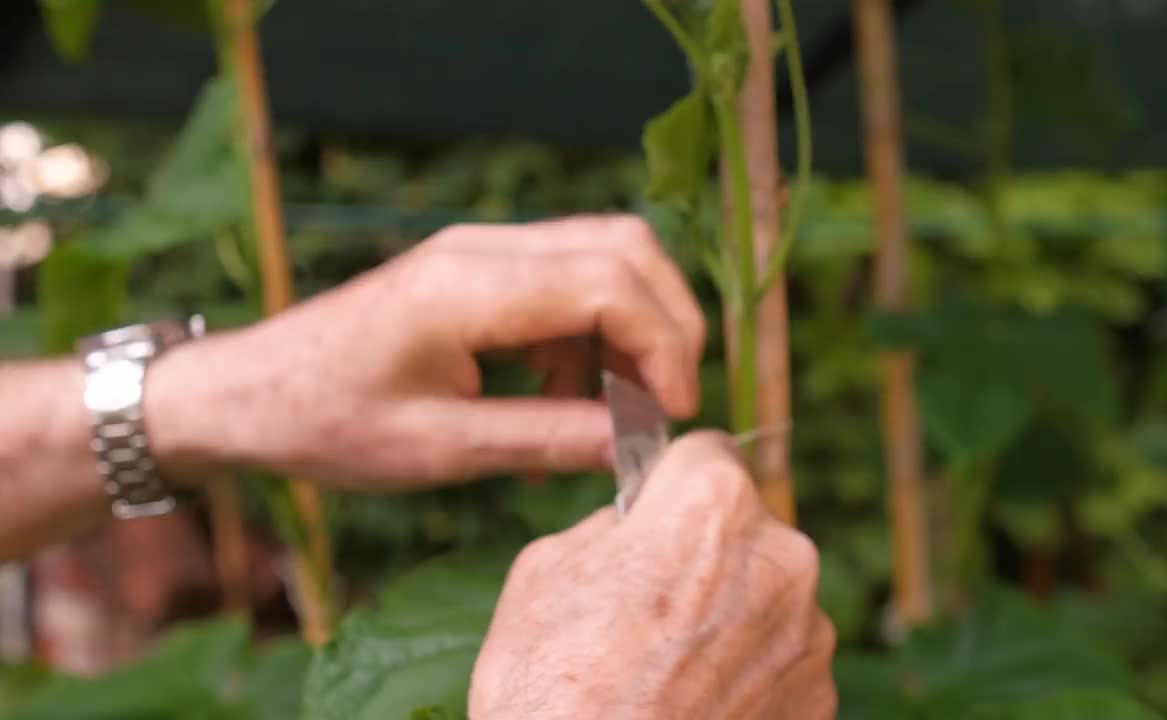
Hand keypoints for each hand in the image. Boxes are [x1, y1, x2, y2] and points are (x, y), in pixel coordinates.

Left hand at [147, 214, 704, 488]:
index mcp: (467, 287)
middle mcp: (482, 248)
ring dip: (630, 329)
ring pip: (604, 256)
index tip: (674, 414)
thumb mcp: (439, 450)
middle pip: (625, 247)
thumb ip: (546, 440)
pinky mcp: (478, 267)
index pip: (611, 283)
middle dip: (666, 324)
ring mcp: (480, 250)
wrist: (246, 391)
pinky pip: (567, 280)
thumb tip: (639, 445)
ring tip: (609, 412)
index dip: (663, 347)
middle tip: (664, 404)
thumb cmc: (323, 422)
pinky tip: (565, 395)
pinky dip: (591, 333)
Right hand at [469, 432, 837, 718]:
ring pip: (764, 595)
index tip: (653, 507)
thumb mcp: (545, 569)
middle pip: (744, 527)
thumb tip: (638, 523)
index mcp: (713, 505)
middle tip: (647, 604)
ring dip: (728, 615)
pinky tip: (693, 702)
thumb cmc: (550, 688)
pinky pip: (779, 659)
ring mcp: (807, 635)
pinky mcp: (817, 699)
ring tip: (665, 668)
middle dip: (703, 551)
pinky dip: (746, 673)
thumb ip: (613, 525)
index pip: (707, 451)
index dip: (670, 480)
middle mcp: (781, 558)